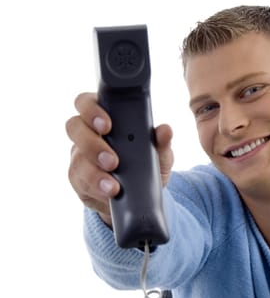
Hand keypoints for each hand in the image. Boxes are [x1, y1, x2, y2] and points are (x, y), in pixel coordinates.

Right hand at [65, 92, 173, 225]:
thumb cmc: (146, 163)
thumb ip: (161, 142)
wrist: (141, 195)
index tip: (107, 125)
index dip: (91, 110)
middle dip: (91, 144)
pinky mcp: (78, 178)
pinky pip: (80, 181)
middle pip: (74, 127)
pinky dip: (96, 188)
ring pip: (77, 159)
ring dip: (95, 173)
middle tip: (112, 161)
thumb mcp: (158, 154)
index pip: (86, 102)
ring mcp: (79, 156)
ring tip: (114, 186)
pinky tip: (109, 193)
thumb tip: (165, 130)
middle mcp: (87, 133)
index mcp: (105, 117)